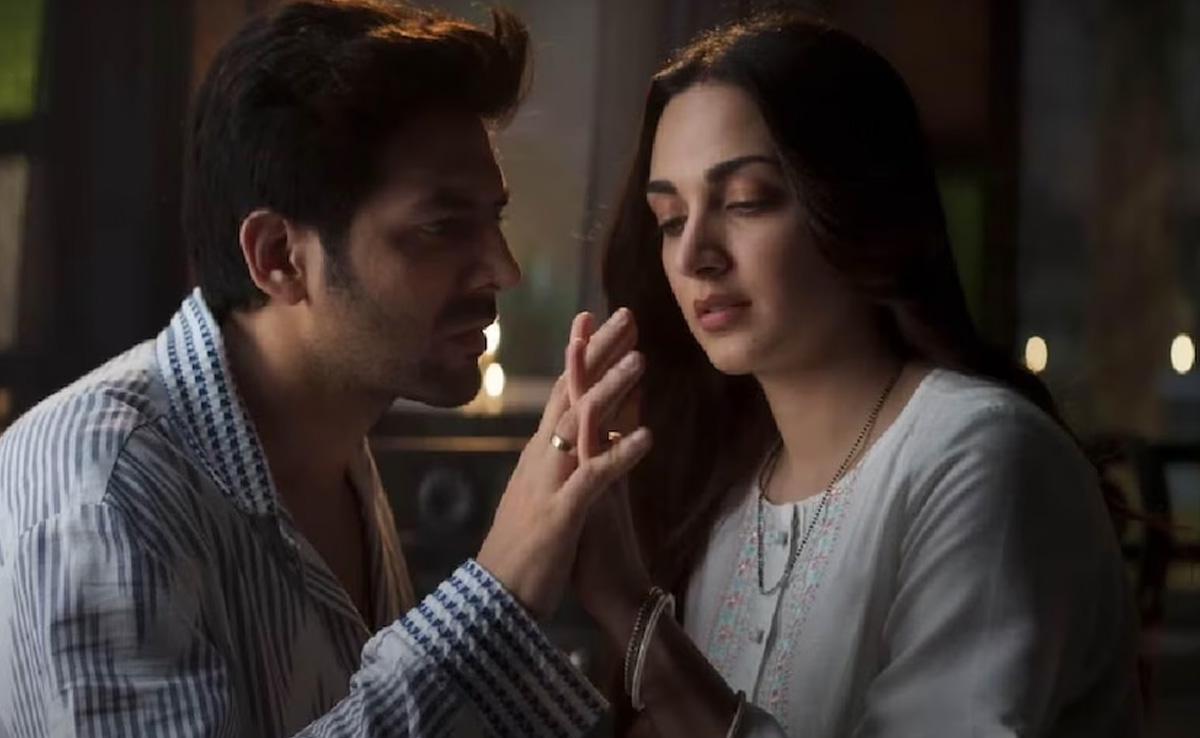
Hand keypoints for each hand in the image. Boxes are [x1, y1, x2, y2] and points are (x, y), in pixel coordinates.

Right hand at [477, 310, 651, 619]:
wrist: (496, 598)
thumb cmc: (525, 549)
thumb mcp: (545, 493)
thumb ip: (562, 460)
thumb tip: (584, 434)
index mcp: (539, 453)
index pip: (561, 391)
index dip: (580, 353)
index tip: (596, 317)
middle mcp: (541, 459)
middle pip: (571, 393)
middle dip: (599, 352)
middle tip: (627, 315)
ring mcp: (550, 483)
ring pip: (581, 426)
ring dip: (612, 391)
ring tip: (642, 361)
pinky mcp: (563, 515)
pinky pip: (595, 479)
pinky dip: (620, 455)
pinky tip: (648, 437)